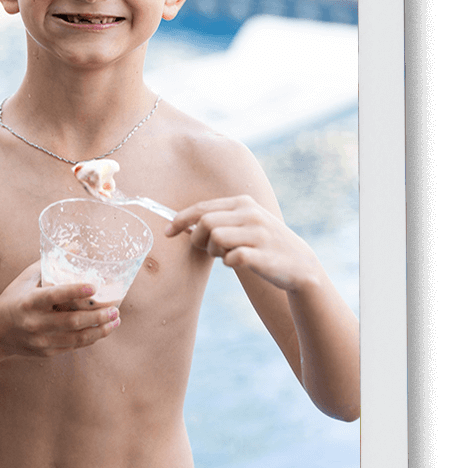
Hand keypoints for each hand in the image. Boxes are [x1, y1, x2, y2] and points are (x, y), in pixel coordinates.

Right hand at [0, 263, 120, 358]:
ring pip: (77, 338)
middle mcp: (35, 322)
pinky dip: (90, 339)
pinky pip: (73, 347)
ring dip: (100, 330)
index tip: (94, 287)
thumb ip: (51, 263)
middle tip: (115, 309)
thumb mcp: (27, 278)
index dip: (75, 291)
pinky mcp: (46, 352)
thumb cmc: (14, 298)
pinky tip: (102, 330)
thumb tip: (76, 246)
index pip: (55, 296)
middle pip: (72, 321)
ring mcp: (41, 340)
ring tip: (115, 321)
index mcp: (29, 301)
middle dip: (98, 316)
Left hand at [165, 196, 321, 292]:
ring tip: (225, 255)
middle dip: (197, 238)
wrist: (300, 265)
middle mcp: (251, 214)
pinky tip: (236, 263)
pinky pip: (231, 258)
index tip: (167, 232)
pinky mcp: (263, 254)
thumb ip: (218, 219)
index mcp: (243, 202)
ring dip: (213, 251)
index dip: (180, 219)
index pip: (202, 207)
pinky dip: (228, 262)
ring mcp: (259, 233)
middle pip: (205, 222)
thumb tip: (183, 224)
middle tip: (207, 249)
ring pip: (216, 238)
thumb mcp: (244, 223)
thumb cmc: (263, 244)